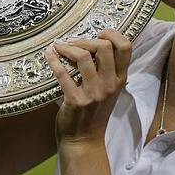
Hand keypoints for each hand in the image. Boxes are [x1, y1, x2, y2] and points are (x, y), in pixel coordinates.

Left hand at [45, 29, 131, 144]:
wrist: (84, 141)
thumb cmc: (94, 112)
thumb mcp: (108, 90)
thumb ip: (106, 70)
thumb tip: (91, 42)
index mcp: (120, 79)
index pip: (126, 46)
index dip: (112, 34)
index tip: (98, 34)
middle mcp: (110, 85)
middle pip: (104, 46)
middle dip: (86, 39)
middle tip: (74, 42)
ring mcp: (94, 93)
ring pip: (83, 56)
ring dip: (68, 47)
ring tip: (60, 48)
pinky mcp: (76, 101)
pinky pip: (63, 73)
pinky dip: (53, 60)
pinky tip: (49, 54)